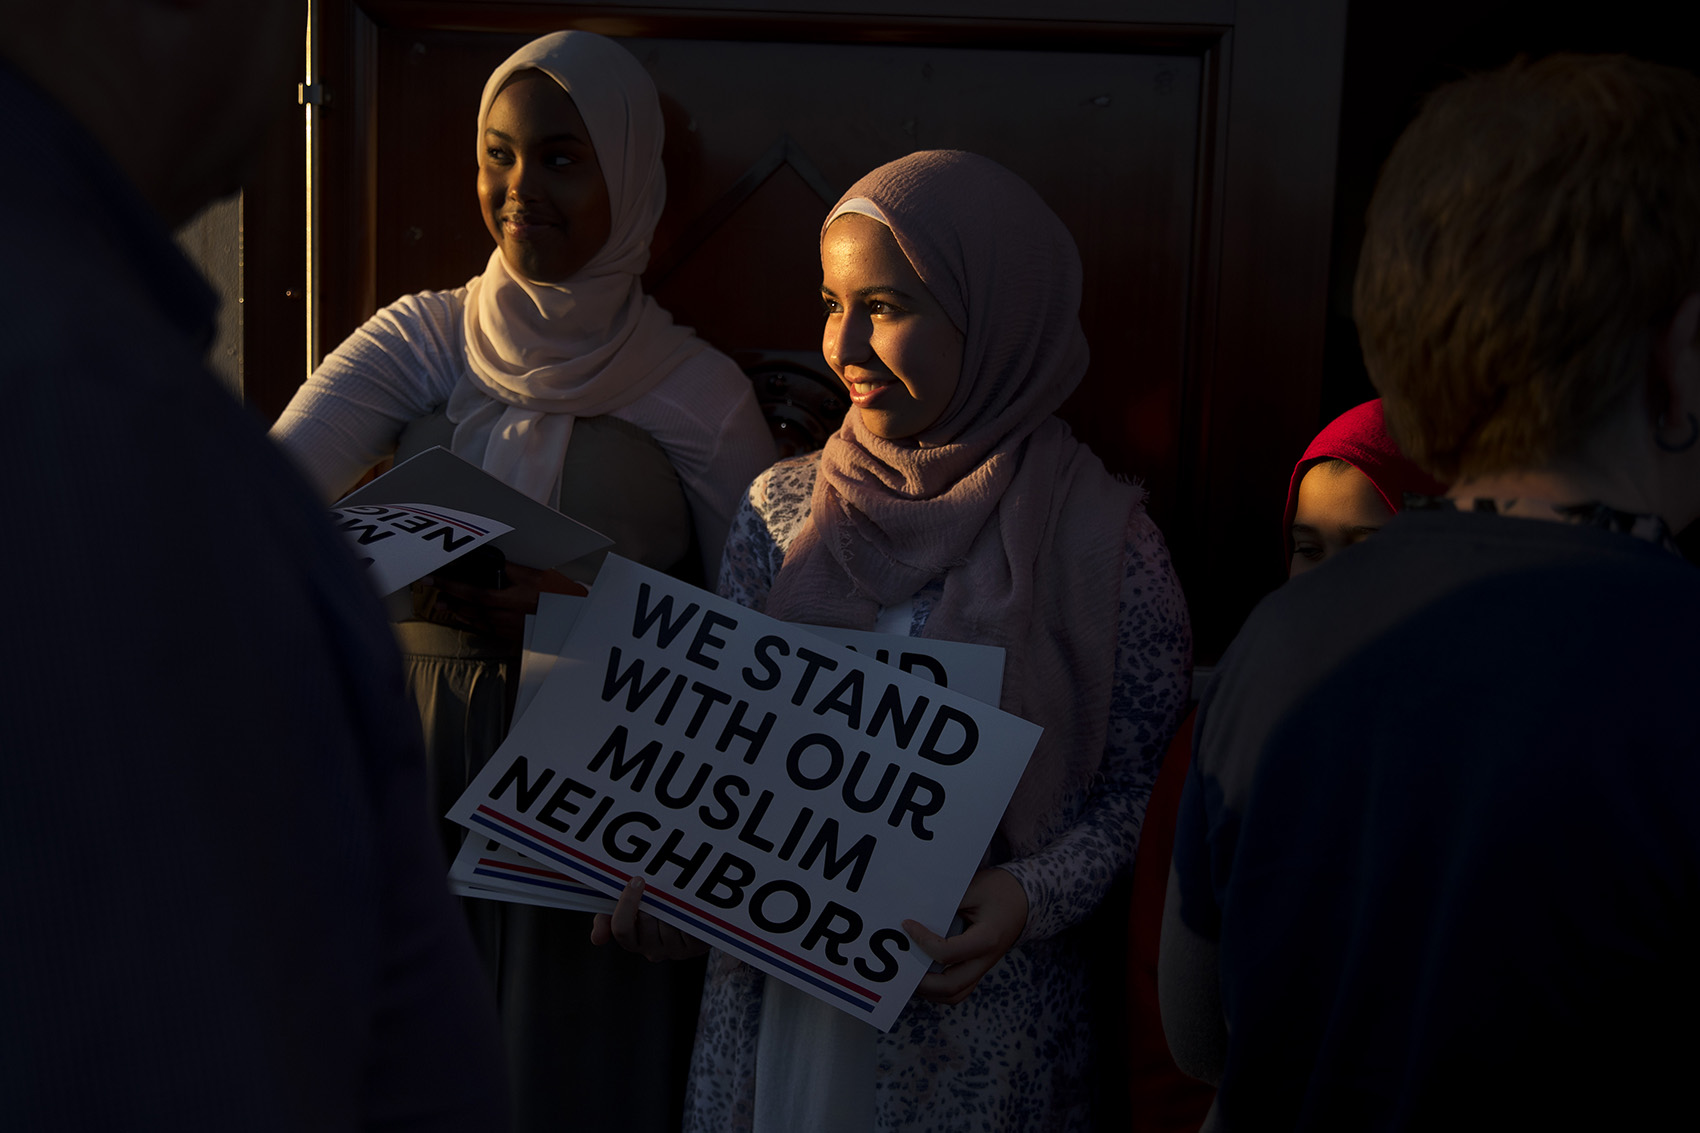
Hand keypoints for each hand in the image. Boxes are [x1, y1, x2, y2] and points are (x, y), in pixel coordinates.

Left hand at [419, 562, 584, 644]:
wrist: (573, 619)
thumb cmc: (558, 595)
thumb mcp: (535, 575)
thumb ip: (509, 569)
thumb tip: (489, 561)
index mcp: (511, 597)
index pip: (472, 590)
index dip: (450, 584)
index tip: (432, 579)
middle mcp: (505, 614)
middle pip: (469, 607)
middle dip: (449, 599)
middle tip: (433, 593)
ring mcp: (507, 628)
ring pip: (475, 619)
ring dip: (457, 611)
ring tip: (444, 606)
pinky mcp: (510, 636)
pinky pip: (485, 629)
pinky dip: (472, 622)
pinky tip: (465, 617)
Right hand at [590, 876, 709, 962]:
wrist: (693, 907)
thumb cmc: (654, 905)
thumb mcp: (626, 907)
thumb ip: (606, 918)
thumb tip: (597, 940)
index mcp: (632, 941)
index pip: (622, 928)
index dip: (627, 905)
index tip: (637, 880)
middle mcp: (652, 950)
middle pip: (646, 920)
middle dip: (653, 900)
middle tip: (660, 885)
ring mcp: (674, 950)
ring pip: (667, 923)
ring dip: (671, 904)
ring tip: (675, 892)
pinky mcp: (695, 947)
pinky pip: (689, 928)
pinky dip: (688, 912)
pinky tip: (689, 902)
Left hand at [903, 867, 1028, 1004]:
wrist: (1023, 899)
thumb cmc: (998, 890)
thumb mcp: (972, 888)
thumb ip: (946, 902)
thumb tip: (916, 912)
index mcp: (986, 939)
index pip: (947, 953)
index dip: (923, 941)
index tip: (907, 924)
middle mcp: (985, 960)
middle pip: (951, 986)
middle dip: (922, 982)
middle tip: (902, 966)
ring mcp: (983, 968)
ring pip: (955, 994)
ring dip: (930, 990)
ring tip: (910, 974)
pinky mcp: (978, 968)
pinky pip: (958, 988)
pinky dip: (939, 988)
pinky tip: (923, 973)